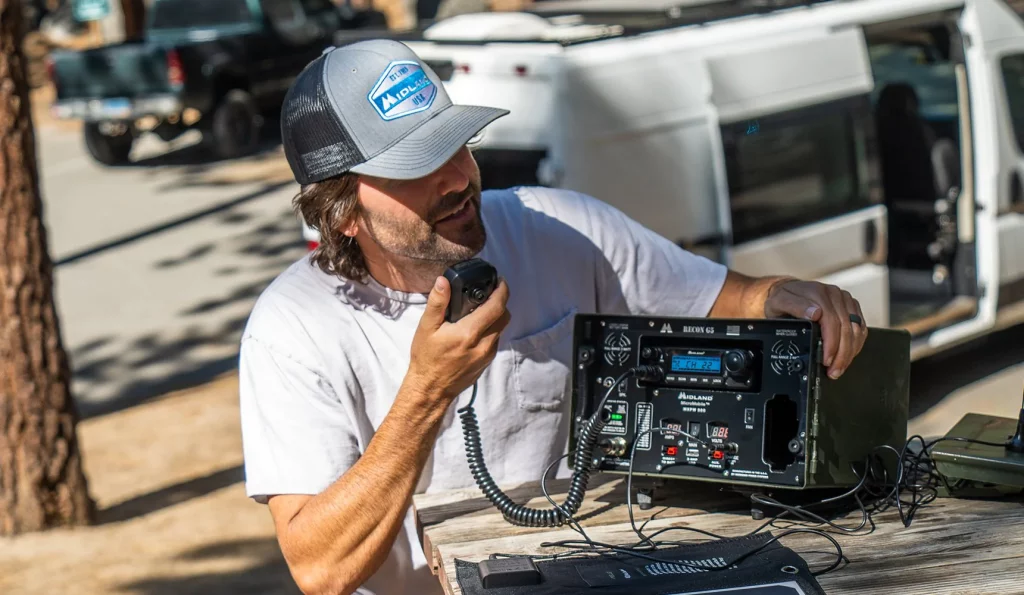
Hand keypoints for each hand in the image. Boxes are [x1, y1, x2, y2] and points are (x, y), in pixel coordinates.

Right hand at [407, 275, 510, 401]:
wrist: (431, 389)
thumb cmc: (426, 358)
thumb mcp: (426, 328)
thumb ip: (437, 303)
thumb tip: (443, 281)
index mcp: (469, 333)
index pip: (496, 307)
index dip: (502, 291)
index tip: (500, 281)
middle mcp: (484, 344)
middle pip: (504, 316)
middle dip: (500, 302)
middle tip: (488, 294)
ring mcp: (487, 355)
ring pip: (501, 329)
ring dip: (495, 317)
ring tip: (479, 311)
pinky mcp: (487, 362)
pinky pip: (495, 341)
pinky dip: (490, 330)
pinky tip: (475, 329)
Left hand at [763, 280, 866, 378]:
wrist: (787, 291)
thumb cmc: (782, 299)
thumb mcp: (779, 302)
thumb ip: (795, 306)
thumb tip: (815, 313)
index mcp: (818, 293)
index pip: (832, 321)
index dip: (831, 344)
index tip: (826, 360)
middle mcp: (834, 294)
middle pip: (847, 327)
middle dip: (842, 353)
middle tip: (834, 370)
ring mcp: (844, 300)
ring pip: (856, 329)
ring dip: (850, 351)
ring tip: (839, 367)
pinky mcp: (850, 306)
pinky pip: (860, 327)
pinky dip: (856, 344)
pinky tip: (848, 355)